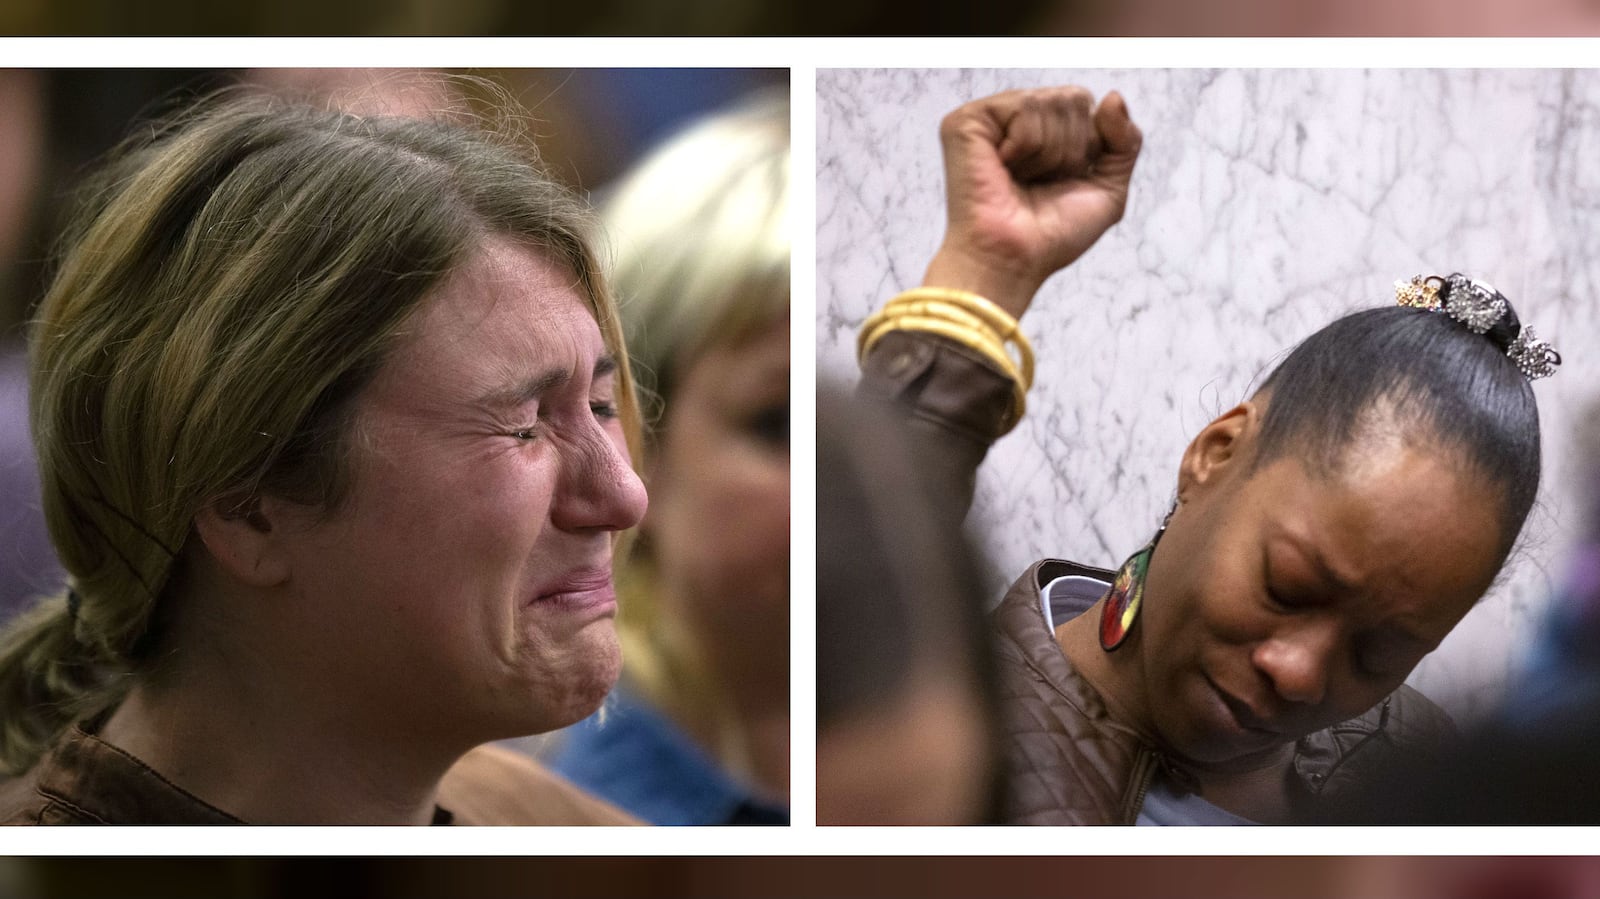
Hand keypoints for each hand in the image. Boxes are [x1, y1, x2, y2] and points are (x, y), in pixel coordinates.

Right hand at [922, 87, 1141, 318]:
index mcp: (1043, 133)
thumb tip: (1114, 96)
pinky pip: (1024, 107)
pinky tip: (1005, 169)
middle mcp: (1015, 121)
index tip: (1063, 181)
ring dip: (1049, 153)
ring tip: (1022, 179)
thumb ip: (1125, 141)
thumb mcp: (1108, 190)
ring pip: (1050, 102)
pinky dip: (1027, 146)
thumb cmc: (1051, 236)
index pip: (1085, 106)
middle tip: (1040, 183)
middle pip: (1073, 98)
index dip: (1089, 145)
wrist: (1015, 259)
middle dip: (1071, 149)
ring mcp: (989, 119)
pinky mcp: (967, 121)